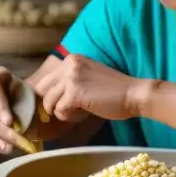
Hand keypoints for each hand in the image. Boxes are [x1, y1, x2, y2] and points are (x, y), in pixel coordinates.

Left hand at [34, 54, 148, 122]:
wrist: (134, 94)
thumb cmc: (114, 90)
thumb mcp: (87, 77)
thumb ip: (69, 82)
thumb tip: (49, 98)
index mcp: (71, 59)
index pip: (46, 79)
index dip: (50, 95)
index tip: (62, 103)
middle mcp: (68, 64)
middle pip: (42, 90)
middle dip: (52, 103)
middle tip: (68, 110)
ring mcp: (70, 77)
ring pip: (49, 102)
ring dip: (62, 111)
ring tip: (79, 111)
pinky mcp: (75, 92)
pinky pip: (59, 110)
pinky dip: (69, 117)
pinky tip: (83, 114)